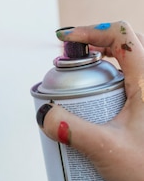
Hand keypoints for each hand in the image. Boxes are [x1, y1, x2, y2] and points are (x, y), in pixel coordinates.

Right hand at [37, 21, 143, 180]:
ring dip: (107, 59)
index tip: (65, 41)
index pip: (120, 34)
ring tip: (84, 75)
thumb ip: (71, 130)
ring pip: (133, 59)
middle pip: (126, 41)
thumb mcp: (106, 150)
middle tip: (72, 57)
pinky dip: (115, 76)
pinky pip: (135, 78)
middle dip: (95, 43)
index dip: (90, 30)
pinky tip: (101, 97)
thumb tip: (45, 114)